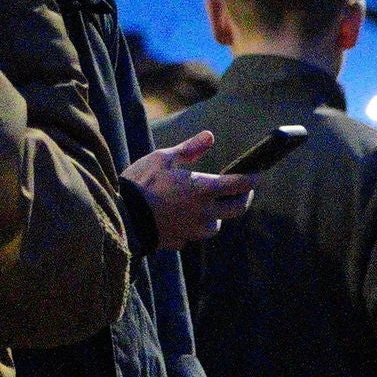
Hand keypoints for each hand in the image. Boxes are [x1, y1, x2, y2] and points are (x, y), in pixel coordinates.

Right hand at [128, 132, 255, 247]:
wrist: (119, 216)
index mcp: (202, 189)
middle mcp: (204, 212)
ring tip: (207, 205)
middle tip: (241, 191)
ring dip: (216, 215)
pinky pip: (194, 234)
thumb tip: (209, 136)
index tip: (257, 175)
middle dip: (243, 199)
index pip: (240, 185)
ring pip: (216, 224)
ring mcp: (194, 230)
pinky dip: (193, 226)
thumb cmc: (139, 183)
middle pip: (237, 209)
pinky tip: (182, 218)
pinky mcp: (181, 241)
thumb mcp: (162, 158)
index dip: (252, 179)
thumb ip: (189, 149)